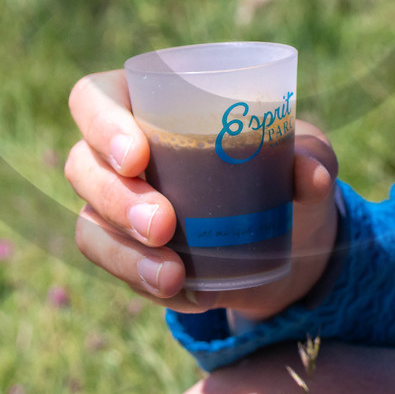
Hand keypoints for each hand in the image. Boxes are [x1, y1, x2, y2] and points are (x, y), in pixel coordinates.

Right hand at [66, 69, 339, 316]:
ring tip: (172, 275)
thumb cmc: (283, 166)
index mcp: (147, 101)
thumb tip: (311, 175)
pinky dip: (146, 285)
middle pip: (82, 165)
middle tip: (164, 225)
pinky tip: (189, 295)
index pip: (94, 98)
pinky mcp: (125, 251)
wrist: (289, 235)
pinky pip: (114, 269)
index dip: (101, 124)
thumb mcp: (306, 154)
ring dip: (123, 253)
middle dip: (115, 200)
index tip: (138, 158)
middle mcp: (118, 150)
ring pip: (89, 223)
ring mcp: (114, 204)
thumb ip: (312, 156)